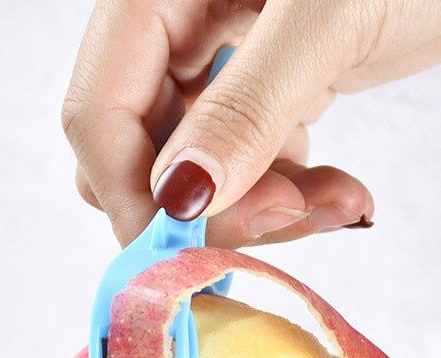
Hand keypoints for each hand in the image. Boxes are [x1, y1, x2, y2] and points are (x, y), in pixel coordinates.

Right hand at [63, 0, 440, 245]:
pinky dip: (290, 197)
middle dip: (207, 208)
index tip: (191, 251)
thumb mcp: (328, 15)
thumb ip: (247, 107)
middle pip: (139, 156)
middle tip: (289, 216)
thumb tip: (180, 198)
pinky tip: (342, 192)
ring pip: (196, 177)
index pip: (98, 112)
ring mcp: (219, 68)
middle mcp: (175, 31)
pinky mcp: (263, 97)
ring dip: (262, 211)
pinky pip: (245, 173)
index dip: (136, 193)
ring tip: (340, 203)